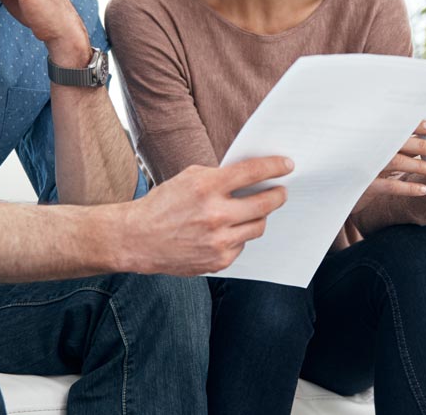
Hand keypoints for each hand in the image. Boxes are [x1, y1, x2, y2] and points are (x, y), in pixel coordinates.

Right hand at [124, 157, 292, 275]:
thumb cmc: (163, 204)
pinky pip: (242, 244)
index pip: (252, 172)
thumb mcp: (189, 177)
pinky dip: (239, 235)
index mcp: (207, 187)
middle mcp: (215, 215)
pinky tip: (228, 230)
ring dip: (260, 216)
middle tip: (281, 191)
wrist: (138, 238)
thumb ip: (219, 176)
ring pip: (258, 226)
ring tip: (256, 210)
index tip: (287, 165)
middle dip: (278, 195)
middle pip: (265, 203)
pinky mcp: (218, 261)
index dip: (275, 167)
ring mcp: (218, 241)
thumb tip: (252, 177)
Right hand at [352, 120, 425, 213]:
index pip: (396, 127)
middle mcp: (368, 148)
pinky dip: (407, 187)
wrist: (337, 188)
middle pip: (397, 143)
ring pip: (395, 162)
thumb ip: (394, 141)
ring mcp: (365, 165)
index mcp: (372, 136)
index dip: (414, 125)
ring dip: (417, 165)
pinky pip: (388, 186)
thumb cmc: (360, 165)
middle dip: (420, 144)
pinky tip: (423, 189)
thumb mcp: (373, 150)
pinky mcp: (364, 185)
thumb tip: (424, 134)